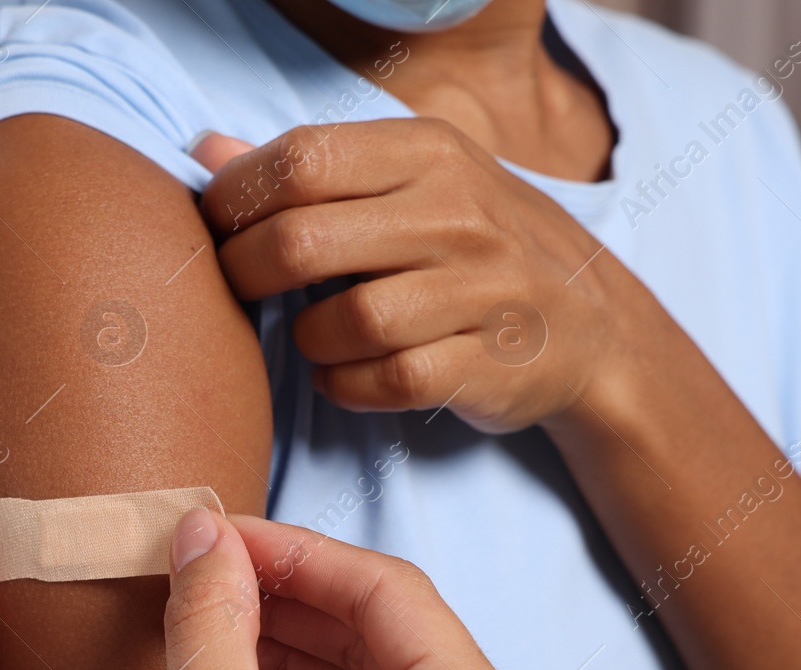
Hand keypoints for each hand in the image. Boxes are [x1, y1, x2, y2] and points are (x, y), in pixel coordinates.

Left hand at [194, 120, 691, 432]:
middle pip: (303, 243)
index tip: (217, 228)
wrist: (593, 326)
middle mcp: (459, 214)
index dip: (236, 198)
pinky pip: (386, 382)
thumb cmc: (478, 247)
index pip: (301, 160)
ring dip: (306, 340)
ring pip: (345, 322)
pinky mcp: (489, 365)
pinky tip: (342, 377)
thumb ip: (312, 170)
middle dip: (247, 274)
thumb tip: (206, 152)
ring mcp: (482, 292)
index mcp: (429, 152)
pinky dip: (345, 386)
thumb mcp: (412, 182)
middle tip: (241, 290)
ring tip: (311, 337)